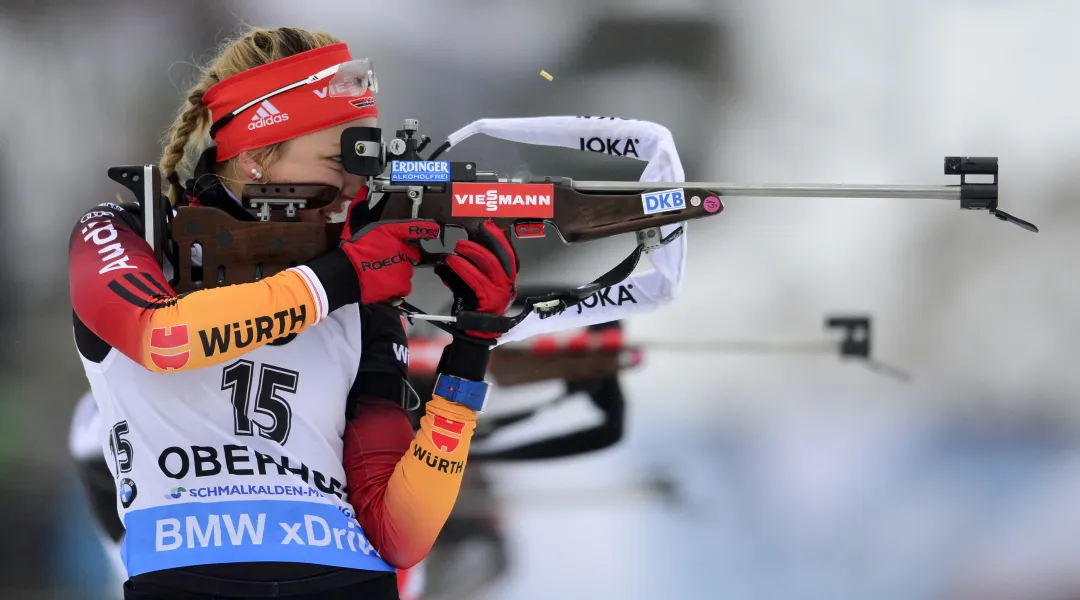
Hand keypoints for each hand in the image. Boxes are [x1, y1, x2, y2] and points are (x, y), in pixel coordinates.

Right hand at [339, 194, 439, 303]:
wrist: (347, 273)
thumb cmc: (353, 248)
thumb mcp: (354, 223)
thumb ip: (360, 207)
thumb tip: (362, 190)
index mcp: (394, 233)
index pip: (416, 228)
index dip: (427, 228)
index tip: (434, 229)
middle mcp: (403, 249)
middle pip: (411, 252)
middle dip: (402, 254)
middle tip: (386, 257)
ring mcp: (404, 268)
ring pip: (407, 268)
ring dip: (398, 269)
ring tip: (382, 269)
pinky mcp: (402, 284)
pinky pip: (403, 284)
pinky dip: (396, 284)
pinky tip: (383, 281)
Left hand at [434, 219, 518, 339]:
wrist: (476, 334)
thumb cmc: (475, 309)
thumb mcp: (474, 286)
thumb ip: (467, 272)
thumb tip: (450, 257)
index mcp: (506, 279)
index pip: (507, 254)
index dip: (498, 238)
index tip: (488, 226)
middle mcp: (507, 284)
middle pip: (499, 256)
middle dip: (482, 243)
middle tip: (463, 240)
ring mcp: (499, 292)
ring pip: (489, 265)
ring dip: (471, 253)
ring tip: (455, 250)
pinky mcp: (489, 299)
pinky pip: (476, 279)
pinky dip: (463, 268)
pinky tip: (452, 262)